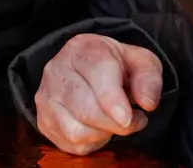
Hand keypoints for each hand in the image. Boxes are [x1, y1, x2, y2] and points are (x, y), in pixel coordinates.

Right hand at [35, 34, 163, 155]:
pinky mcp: (44, 120)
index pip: (97, 72)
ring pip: (76, 130)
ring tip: (115, 122)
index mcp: (82, 49)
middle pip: (85, 108)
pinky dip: (92, 142)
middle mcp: (57, 70)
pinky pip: (70, 143)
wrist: (86, 70)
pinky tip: (99, 127)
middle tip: (133, 121)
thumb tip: (147, 102)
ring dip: (104, 133)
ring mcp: (46, 97)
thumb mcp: (139, 62)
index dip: (113, 99)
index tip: (129, 117)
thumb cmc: (115, 66)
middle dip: (115, 123)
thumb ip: (148, 78)